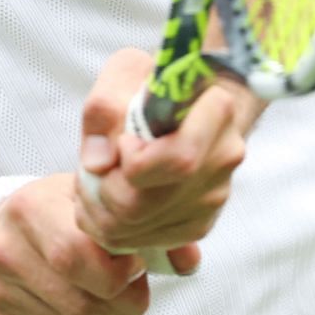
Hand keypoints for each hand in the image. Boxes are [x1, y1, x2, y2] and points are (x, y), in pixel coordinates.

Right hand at [0, 175, 150, 314]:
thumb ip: (143, 226)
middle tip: (138, 295)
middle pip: (82, 305)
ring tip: (123, 311)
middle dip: (127, 308)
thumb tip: (188, 260)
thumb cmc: (55, 215)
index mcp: (28, 209)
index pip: (74, 256)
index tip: (136, 266)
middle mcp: (4, 252)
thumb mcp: (90, 201)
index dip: (118, 273)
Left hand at [74, 49, 262, 269]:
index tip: (121, 142)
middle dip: (103, 191)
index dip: (135, 161)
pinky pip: (145, 242)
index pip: (179, 161)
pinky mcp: (198, 223)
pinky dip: (113, 229)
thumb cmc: (152, 83)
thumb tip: (98, 164)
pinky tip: (108, 201)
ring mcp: (214, 196)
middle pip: (148, 203)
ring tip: (92, 184)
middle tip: (91, 170)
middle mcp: (223, 158)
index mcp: (216, 113)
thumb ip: (104, 107)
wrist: (180, 103)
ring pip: (140, 229)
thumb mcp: (124, 71)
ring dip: (100, 213)